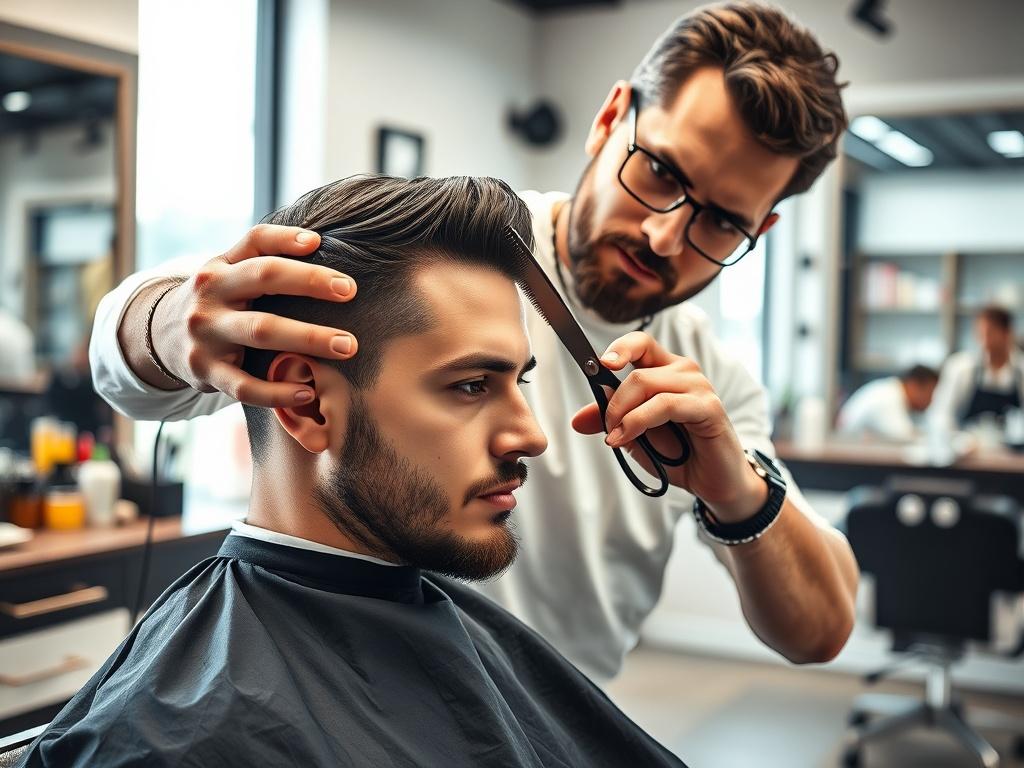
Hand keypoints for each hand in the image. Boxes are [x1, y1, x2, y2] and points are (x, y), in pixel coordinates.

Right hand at [150, 224, 357, 406]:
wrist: (161, 338)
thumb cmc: (218, 302)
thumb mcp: (227, 273)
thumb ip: (263, 256)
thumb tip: (316, 242)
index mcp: (220, 266)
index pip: (255, 241)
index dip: (287, 238)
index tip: (320, 243)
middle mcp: (210, 295)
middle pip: (264, 278)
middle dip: (311, 282)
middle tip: (350, 291)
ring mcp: (206, 334)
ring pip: (261, 331)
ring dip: (308, 338)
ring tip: (346, 346)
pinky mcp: (206, 372)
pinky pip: (245, 387)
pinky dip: (279, 392)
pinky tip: (308, 392)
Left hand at [570, 331, 766, 520]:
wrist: (711, 482)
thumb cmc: (678, 456)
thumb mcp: (634, 437)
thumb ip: (610, 421)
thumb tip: (578, 419)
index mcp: (666, 371)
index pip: (641, 344)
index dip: (619, 348)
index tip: (601, 364)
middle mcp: (684, 372)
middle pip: (637, 372)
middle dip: (613, 402)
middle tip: (607, 427)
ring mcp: (699, 387)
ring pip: (647, 384)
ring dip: (624, 414)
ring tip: (616, 437)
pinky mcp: (709, 407)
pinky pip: (665, 404)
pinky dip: (639, 421)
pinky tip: (627, 437)